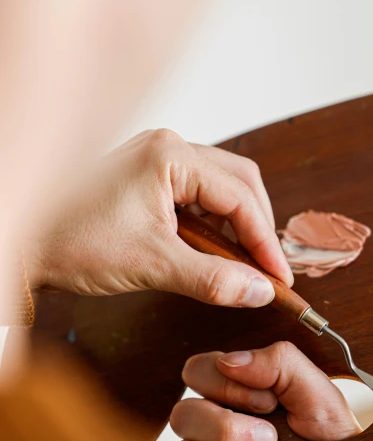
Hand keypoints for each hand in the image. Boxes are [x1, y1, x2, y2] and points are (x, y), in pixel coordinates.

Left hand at [28, 129, 292, 305]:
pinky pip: (197, 196)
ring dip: (236, 226)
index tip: (279, 277)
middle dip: (257, 227)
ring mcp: (157, 160)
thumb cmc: (72, 242)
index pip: (239, 196)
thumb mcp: (152, 264)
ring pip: (220, 188)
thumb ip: (213, 279)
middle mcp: (168, 148)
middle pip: (238, 182)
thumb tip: (260, 292)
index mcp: (171, 155)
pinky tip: (215, 252)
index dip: (265, 240)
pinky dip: (213, 225)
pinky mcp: (148, 177)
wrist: (24, 243)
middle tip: (269, 270)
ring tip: (245, 265)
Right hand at [171, 342, 361, 440]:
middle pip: (184, 416)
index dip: (225, 386)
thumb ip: (275, 363)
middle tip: (271, 440)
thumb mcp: (312, 387)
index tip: (267, 402)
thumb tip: (230, 361)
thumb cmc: (328, 427)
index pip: (195, 371)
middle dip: (228, 430)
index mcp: (231, 387)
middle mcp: (210, 422)